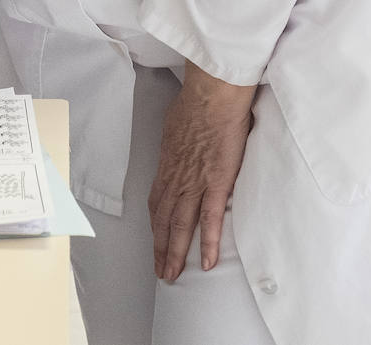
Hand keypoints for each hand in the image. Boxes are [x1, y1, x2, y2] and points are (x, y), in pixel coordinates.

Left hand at [147, 61, 255, 281]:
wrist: (212, 96)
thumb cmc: (196, 104)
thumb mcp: (175, 126)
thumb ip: (176, 143)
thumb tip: (179, 145)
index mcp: (167, 164)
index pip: (156, 201)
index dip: (154, 225)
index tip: (154, 242)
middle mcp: (176, 176)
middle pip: (163, 219)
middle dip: (159, 247)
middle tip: (160, 271)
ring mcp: (195, 181)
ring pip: (180, 224)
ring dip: (175, 252)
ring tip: (173, 274)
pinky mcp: (216, 182)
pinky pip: (210, 219)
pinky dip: (208, 242)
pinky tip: (206, 262)